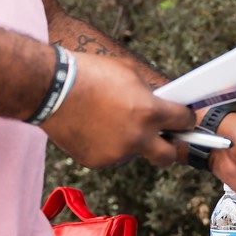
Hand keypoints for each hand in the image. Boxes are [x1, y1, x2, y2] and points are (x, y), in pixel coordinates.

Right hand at [42, 51, 194, 168]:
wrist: (51, 88)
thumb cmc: (89, 74)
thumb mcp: (128, 73)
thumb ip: (148, 93)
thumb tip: (158, 103)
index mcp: (149, 112)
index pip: (184, 121)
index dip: (185, 119)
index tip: (182, 119)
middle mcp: (137, 138)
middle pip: (168, 157)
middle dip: (168, 148)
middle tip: (162, 139)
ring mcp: (116, 153)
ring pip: (132, 153)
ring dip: (128, 142)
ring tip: (106, 120)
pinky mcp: (96, 161)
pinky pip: (108, 156)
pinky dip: (104, 145)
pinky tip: (91, 127)